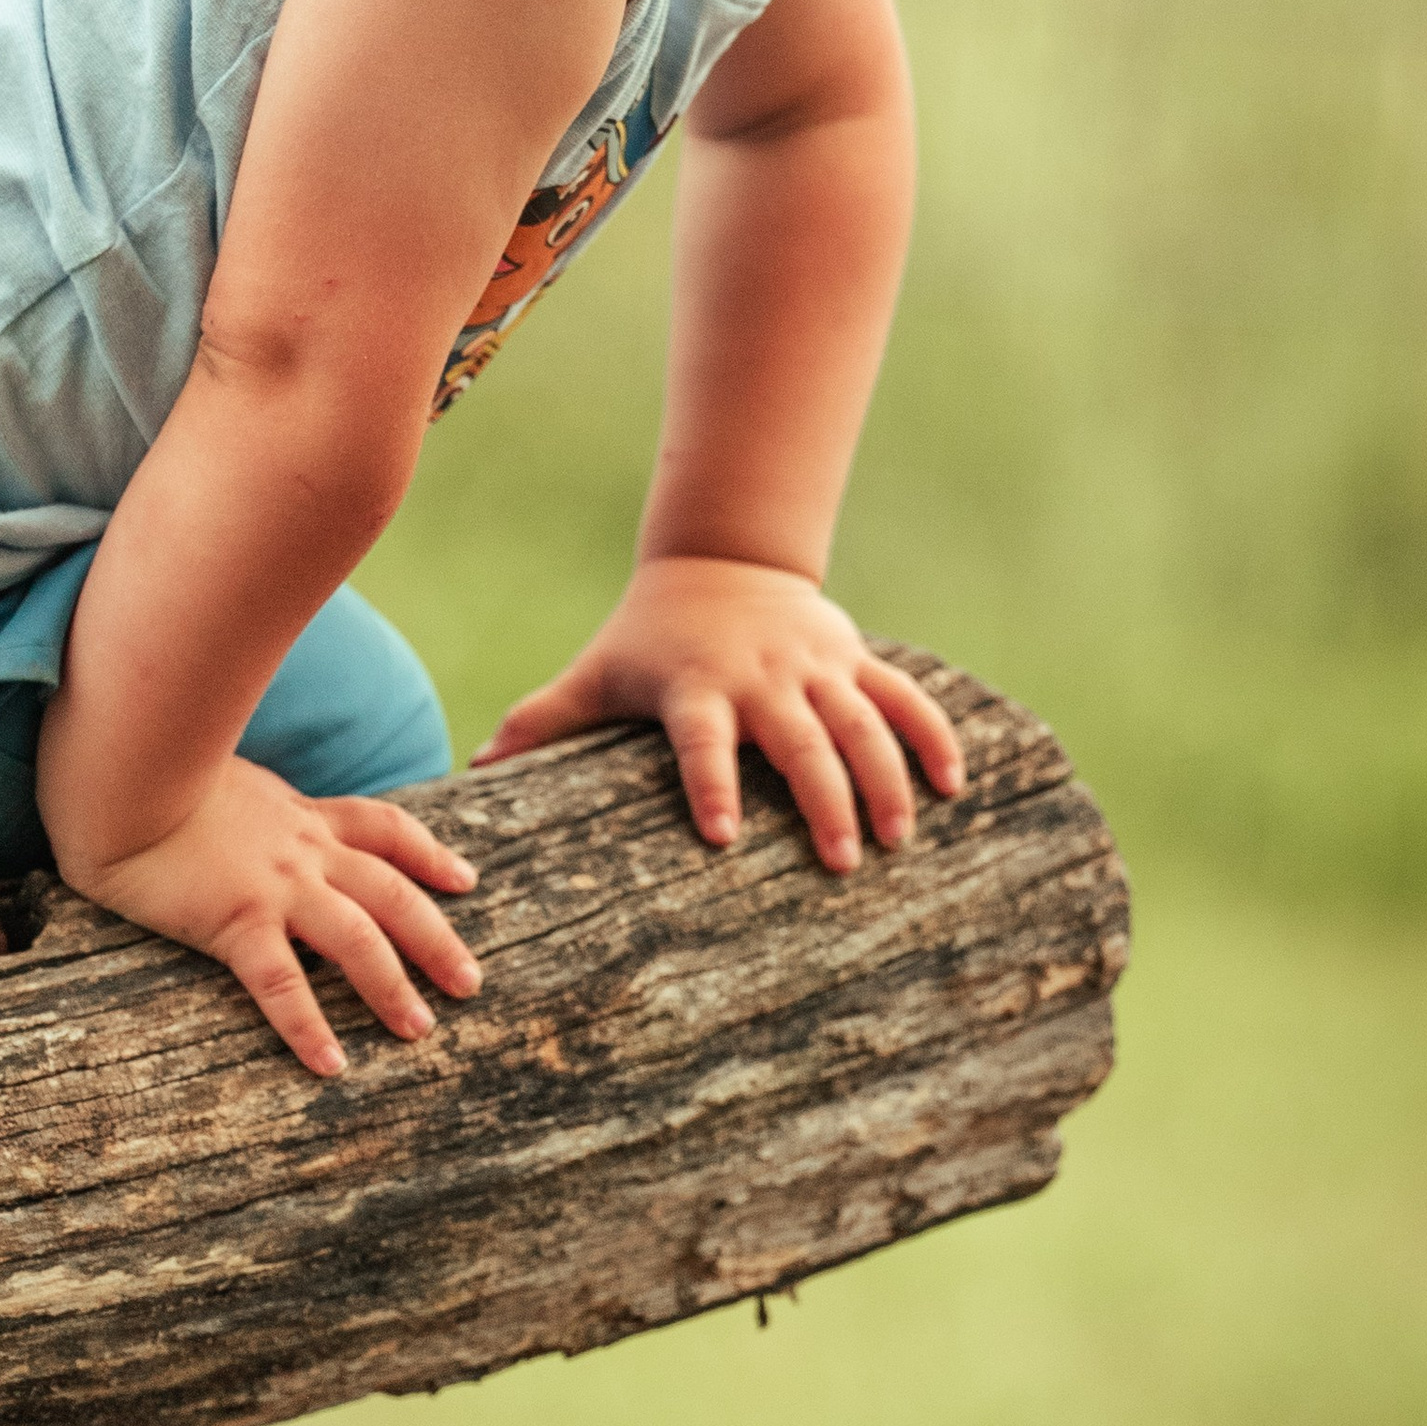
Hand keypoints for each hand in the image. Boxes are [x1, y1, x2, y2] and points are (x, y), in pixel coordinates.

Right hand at [56, 755, 482, 1078]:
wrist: (119, 774)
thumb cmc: (157, 774)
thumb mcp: (228, 782)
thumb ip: (257, 805)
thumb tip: (259, 813)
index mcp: (301, 815)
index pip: (384, 828)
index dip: (429, 854)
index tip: (464, 880)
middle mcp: (302, 849)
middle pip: (392, 892)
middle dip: (437, 938)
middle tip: (470, 982)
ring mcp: (274, 884)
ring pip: (358, 937)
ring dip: (394, 985)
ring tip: (420, 1030)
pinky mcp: (235, 919)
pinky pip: (283, 983)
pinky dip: (310, 1025)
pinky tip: (331, 1063)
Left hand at [472, 555, 962, 870]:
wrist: (721, 559)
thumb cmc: (647, 637)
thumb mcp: (596, 672)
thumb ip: (541, 723)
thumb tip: (471, 774)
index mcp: (696, 688)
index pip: (701, 739)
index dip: (711, 782)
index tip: (722, 835)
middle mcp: (762, 678)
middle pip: (800, 740)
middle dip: (822, 800)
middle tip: (839, 865)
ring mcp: (816, 666)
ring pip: (863, 722)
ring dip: (885, 780)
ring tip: (896, 840)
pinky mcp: (854, 660)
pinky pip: (904, 698)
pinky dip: (932, 736)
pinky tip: (954, 785)